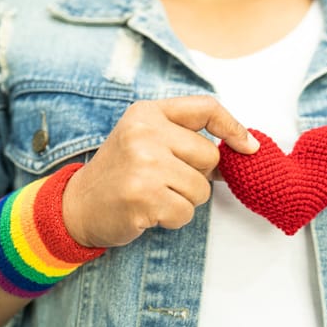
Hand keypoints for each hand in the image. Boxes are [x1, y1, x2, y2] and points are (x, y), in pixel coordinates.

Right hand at [62, 96, 258, 247]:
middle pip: (210, 156)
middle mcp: (145, 133)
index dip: (233, 127)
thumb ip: (187, 139)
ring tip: (155, 195)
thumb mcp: (148, 141)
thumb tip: (243, 148)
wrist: (77, 206)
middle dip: (197, 175)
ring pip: (201, 188)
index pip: (206, 108)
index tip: (248, 147)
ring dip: (184, 199)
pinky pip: (186, 212)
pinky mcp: (143, 197)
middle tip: (166, 179)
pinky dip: (173, 218)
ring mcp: (143, 164)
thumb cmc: (121, 173)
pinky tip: (149, 211)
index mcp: (148, 113)